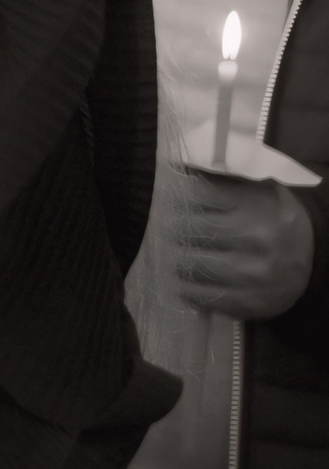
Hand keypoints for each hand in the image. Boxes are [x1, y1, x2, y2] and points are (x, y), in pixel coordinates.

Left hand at [175, 169, 316, 320]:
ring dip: (173, 258)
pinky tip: (181, 279)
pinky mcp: (249, 301)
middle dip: (169, 227)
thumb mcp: (257, 190)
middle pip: (189, 230)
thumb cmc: (273, 216)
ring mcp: (253, 274)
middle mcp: (256, 239)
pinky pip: (201, 295)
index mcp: (255, 205)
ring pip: (190, 264)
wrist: (313, 256)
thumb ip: (220, 180)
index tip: (161, 197)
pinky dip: (185, 287)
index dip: (175, 195)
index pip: (197, 195)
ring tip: (166, 251)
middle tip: (156, 226)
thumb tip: (174, 167)